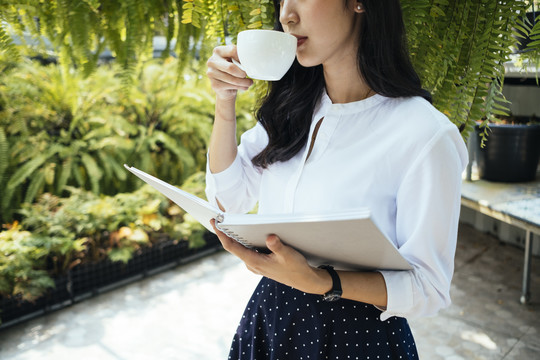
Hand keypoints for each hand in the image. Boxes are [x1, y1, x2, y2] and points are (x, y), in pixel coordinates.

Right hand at [206, 45, 253, 100]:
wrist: (225, 87)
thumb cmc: (233, 71)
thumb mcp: (235, 61)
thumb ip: (239, 58)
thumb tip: (250, 60)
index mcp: (218, 51)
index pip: (232, 51)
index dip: (242, 57)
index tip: (248, 63)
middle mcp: (212, 61)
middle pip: (231, 67)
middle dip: (242, 73)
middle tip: (247, 75)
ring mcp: (211, 73)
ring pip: (233, 79)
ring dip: (244, 82)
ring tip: (250, 82)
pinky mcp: (214, 85)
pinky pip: (232, 86)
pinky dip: (241, 87)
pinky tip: (244, 87)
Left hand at [211, 219, 330, 294]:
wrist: (303, 280)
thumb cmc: (296, 268)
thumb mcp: (288, 255)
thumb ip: (278, 246)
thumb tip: (270, 237)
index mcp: (254, 262)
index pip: (232, 247)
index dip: (221, 235)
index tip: (214, 224)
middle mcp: (251, 264)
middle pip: (233, 247)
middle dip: (225, 233)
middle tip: (217, 219)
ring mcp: (255, 264)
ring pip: (240, 249)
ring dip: (234, 237)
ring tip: (228, 223)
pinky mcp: (260, 263)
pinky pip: (247, 250)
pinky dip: (244, 241)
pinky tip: (246, 233)